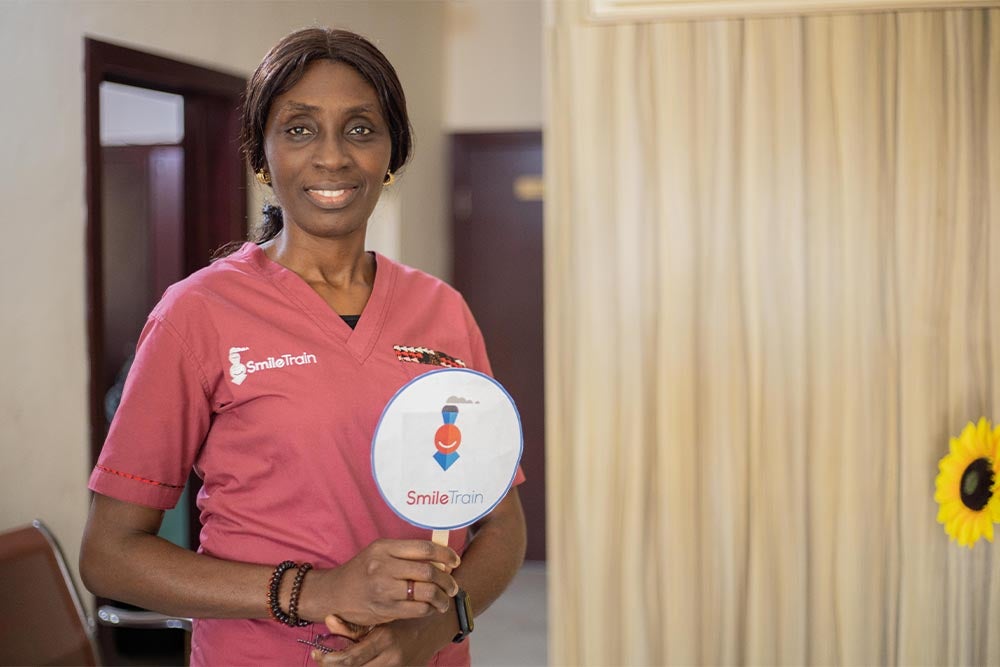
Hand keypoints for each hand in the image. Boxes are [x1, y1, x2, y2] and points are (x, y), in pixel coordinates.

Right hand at [301, 539, 459, 626]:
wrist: (335, 593)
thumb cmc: (362, 571)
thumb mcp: (379, 552)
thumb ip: (405, 553)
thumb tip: (440, 559)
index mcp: (385, 548)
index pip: (424, 548)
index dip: (445, 554)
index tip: (455, 561)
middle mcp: (384, 566)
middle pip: (428, 571)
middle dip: (447, 580)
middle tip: (453, 586)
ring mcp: (384, 589)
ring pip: (426, 592)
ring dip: (441, 597)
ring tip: (445, 599)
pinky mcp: (384, 609)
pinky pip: (417, 609)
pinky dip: (429, 609)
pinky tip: (431, 607)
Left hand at [310, 614, 448, 666]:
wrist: (438, 625)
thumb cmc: (407, 615)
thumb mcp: (381, 616)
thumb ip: (354, 625)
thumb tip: (328, 620)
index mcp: (385, 640)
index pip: (350, 659)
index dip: (329, 660)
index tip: (315, 655)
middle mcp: (392, 659)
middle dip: (337, 666)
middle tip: (321, 658)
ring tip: (339, 659)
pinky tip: (361, 662)